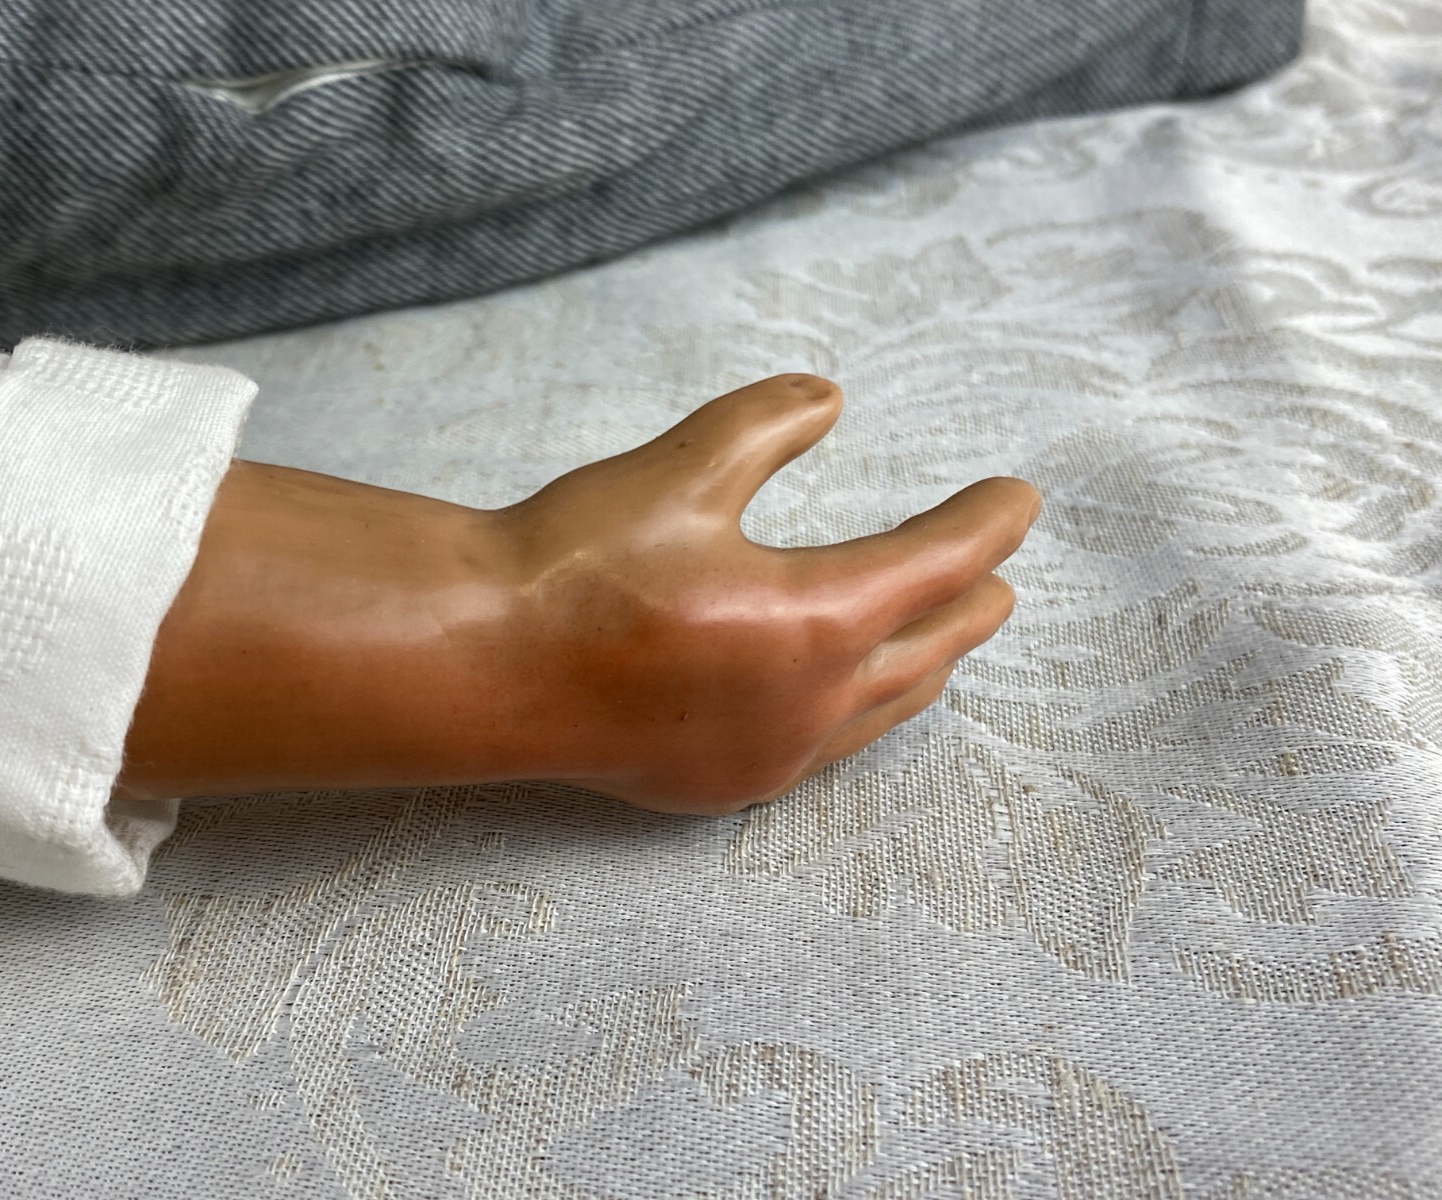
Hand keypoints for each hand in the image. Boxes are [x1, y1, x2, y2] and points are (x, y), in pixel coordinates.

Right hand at [116, 375, 1039, 813]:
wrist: (487, 662)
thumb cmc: (579, 563)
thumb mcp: (683, 464)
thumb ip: (769, 424)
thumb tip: (828, 397)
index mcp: (819, 621)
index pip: (937, 564)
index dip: (984, 525)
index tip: (1018, 500)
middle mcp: (812, 703)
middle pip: (928, 649)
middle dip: (969, 606)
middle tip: (998, 578)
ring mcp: (770, 757)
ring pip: (884, 711)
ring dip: (924, 667)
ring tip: (944, 641)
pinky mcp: (722, 787)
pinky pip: (826, 751)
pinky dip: (860, 714)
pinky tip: (844, 704)